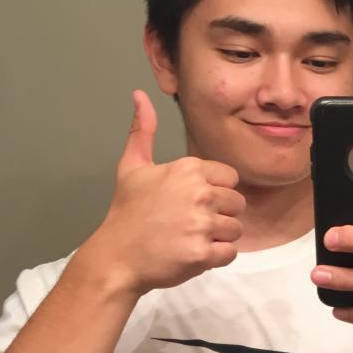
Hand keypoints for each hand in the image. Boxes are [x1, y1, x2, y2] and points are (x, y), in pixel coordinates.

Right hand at [78, 91, 245, 296]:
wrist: (116, 256)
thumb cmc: (127, 213)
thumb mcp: (132, 166)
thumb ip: (143, 131)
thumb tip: (139, 95)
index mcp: (188, 169)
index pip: (230, 178)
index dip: (215, 192)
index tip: (192, 202)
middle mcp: (198, 193)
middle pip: (237, 204)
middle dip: (219, 215)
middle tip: (190, 223)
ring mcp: (201, 224)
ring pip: (235, 229)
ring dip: (218, 237)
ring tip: (190, 238)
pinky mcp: (202, 254)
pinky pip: (230, 253)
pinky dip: (216, 257)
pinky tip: (192, 253)